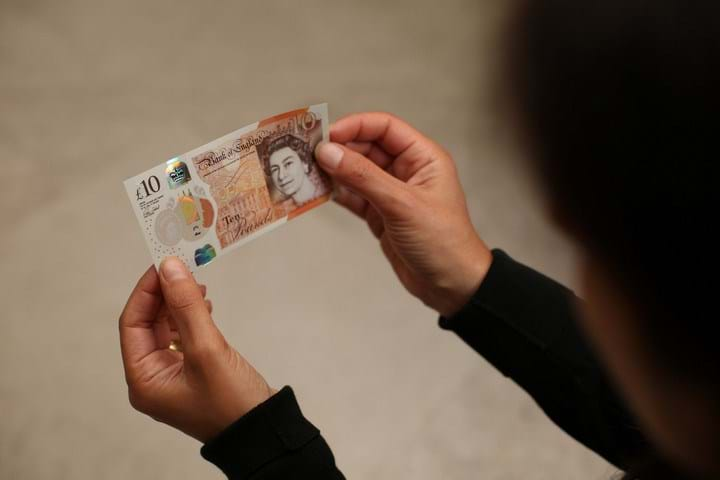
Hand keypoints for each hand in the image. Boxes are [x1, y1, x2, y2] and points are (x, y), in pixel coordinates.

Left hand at [119, 258, 272, 441]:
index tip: (163, 263)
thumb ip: (187, 306)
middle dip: (165, 294)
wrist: (263, 431)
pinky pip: (184, 335)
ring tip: (197, 282)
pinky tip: (205, 304)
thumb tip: (170, 267)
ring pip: (167, 327)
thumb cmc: (232, 403)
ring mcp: (173, 374)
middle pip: (148, 323)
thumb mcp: (207, 349)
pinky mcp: (194, 371)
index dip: (147, 291)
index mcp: (143, 379)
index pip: (132, 323)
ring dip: (179, 303)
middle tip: (182, 266)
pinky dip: (192, 316)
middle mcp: (153, 377)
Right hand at [315, 112, 491, 316]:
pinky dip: (336, 193)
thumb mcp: (402, 205)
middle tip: (310, 155)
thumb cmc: (444, 242)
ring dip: (334, 171)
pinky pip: (353, 196)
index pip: (385, 128)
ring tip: (308, 171)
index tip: (328, 135)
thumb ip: (364, 177)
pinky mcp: (380, 215)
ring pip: (356, 172)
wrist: (452, 286)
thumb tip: (330, 153)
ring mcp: (392, 193)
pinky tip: (318, 191)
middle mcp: (407, 171)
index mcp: (423, 158)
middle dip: (339, 149)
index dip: (355, 126)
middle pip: (366, 148)